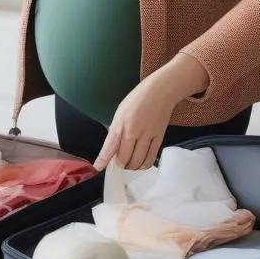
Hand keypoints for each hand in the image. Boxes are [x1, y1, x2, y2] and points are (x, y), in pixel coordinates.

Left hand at [94, 54, 209, 170]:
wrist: (160, 91)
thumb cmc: (138, 99)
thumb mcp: (120, 112)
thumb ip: (116, 130)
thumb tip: (114, 148)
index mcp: (120, 123)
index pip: (109, 146)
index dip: (103, 160)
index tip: (98, 167)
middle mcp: (133, 130)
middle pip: (124, 158)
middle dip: (120, 165)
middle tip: (119, 164)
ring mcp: (147, 135)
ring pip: (138, 161)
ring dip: (132, 167)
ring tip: (129, 165)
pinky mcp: (159, 137)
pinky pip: (151, 158)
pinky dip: (144, 165)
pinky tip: (141, 164)